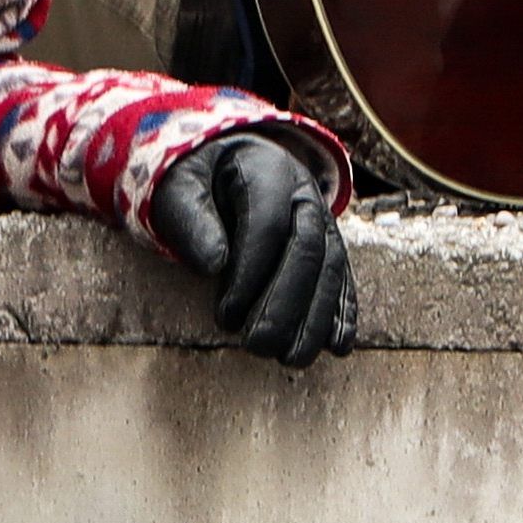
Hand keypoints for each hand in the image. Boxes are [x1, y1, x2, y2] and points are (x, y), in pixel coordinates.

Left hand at [151, 133, 355, 367]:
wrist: (225, 163)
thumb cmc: (196, 181)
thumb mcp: (179, 188)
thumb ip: (190, 218)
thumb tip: (212, 265)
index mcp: (266, 169)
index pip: (267, 221)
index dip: (249, 272)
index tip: (225, 317)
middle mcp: (304, 191)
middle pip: (307, 247)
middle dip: (286, 302)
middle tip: (258, 346)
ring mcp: (322, 217)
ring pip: (331, 266)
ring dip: (317, 317)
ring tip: (292, 359)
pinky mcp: (329, 243)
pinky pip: (343, 277)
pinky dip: (343, 312)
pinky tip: (338, 346)